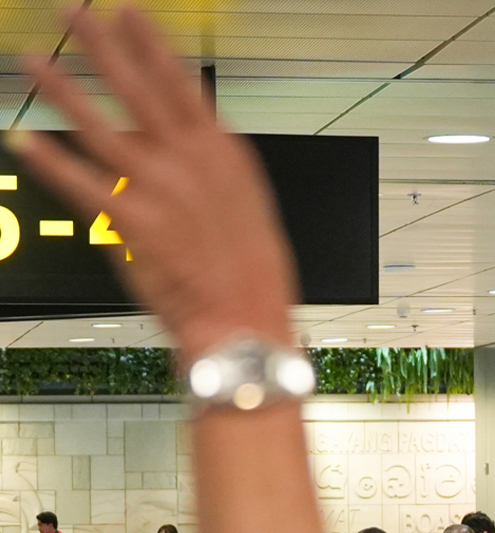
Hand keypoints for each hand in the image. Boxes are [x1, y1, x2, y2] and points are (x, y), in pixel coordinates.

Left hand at [12, 7, 298, 356]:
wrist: (245, 319)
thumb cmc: (251, 272)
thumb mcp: (247, 205)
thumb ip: (213, 167)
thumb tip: (189, 141)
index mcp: (222, 155)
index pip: (181, 85)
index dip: (152, 46)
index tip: (129, 14)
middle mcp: (188, 161)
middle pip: (137, 90)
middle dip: (102, 46)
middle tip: (74, 12)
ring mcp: (157, 189)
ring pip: (99, 127)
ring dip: (62, 89)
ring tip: (33, 61)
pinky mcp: (128, 221)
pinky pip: (78, 183)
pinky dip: (48, 161)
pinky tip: (23, 139)